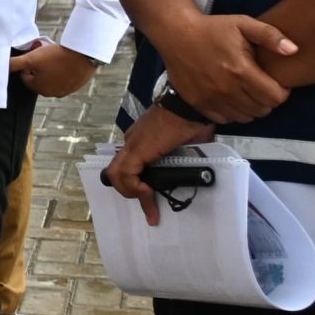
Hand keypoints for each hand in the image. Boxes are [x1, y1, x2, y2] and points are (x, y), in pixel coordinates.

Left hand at [8, 41, 97, 97]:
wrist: (84, 54)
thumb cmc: (56, 57)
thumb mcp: (32, 58)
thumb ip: (15, 64)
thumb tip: (2, 66)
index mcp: (40, 89)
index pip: (25, 77)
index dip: (28, 65)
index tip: (35, 55)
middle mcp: (53, 93)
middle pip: (38, 78)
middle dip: (38, 66)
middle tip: (44, 54)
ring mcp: (66, 90)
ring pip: (51, 77)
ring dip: (50, 68)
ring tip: (54, 56)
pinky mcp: (77, 85)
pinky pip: (64, 77)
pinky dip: (62, 70)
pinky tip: (65, 60)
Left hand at [103, 104, 218, 224]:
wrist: (190, 106)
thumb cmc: (193, 120)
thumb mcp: (187, 144)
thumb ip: (184, 156)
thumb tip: (197, 170)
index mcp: (142, 140)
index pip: (129, 165)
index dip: (136, 183)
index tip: (150, 198)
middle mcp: (132, 142)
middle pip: (119, 171)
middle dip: (130, 192)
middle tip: (149, 208)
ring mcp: (132, 145)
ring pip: (116, 175)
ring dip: (130, 193)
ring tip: (149, 204)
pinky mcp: (136, 150)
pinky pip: (125, 174)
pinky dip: (133, 188)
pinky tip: (147, 193)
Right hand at [156, 13, 298, 121]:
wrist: (175, 34)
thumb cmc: (212, 28)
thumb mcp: (243, 24)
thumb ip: (270, 36)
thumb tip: (294, 50)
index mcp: (241, 70)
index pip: (275, 97)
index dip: (282, 91)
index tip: (277, 82)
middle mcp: (227, 89)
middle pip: (262, 110)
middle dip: (268, 100)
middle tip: (263, 87)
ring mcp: (211, 99)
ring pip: (245, 117)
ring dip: (252, 108)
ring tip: (248, 93)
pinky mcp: (199, 104)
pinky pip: (225, 119)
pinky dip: (233, 113)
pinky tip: (231, 98)